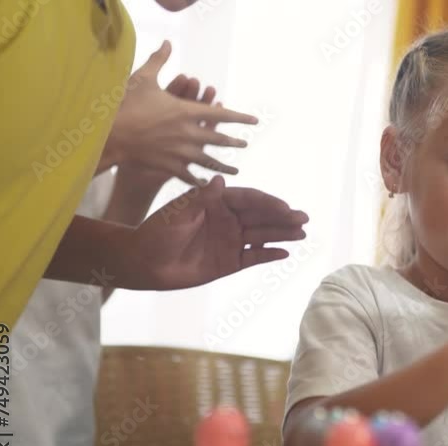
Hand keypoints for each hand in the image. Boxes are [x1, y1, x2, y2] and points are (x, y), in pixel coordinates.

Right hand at [108, 41, 257, 185]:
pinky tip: (207, 184)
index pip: (221, 114)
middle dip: (234, 142)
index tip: (255, 121)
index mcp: (187, 112)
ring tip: (236, 170)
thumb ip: (159, 61)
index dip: (240, 118)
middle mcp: (189, 133)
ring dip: (224, 166)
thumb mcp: (144, 78)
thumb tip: (168, 43)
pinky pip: (189, 176)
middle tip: (245, 144)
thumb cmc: (127, 104)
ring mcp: (181, 152)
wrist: (112, 133)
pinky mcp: (171, 166)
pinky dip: (199, 181)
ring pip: (209, 161)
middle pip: (219, 139)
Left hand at [127, 176, 308, 289]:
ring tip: (302, 234)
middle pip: (261, 216)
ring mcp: (231, 241)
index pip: (248, 200)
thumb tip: (220, 180)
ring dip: (282, 234)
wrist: (144, 263)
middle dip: (283, 217)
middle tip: (303, 219)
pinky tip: (285, 252)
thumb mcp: (178, 212)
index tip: (285, 207)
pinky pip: (254, 257)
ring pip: (262, 235)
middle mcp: (228, 220)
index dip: (267, 203)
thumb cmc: (157, 232)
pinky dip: (269, 254)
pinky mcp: (230, 262)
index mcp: (217, 203)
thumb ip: (202, 199)